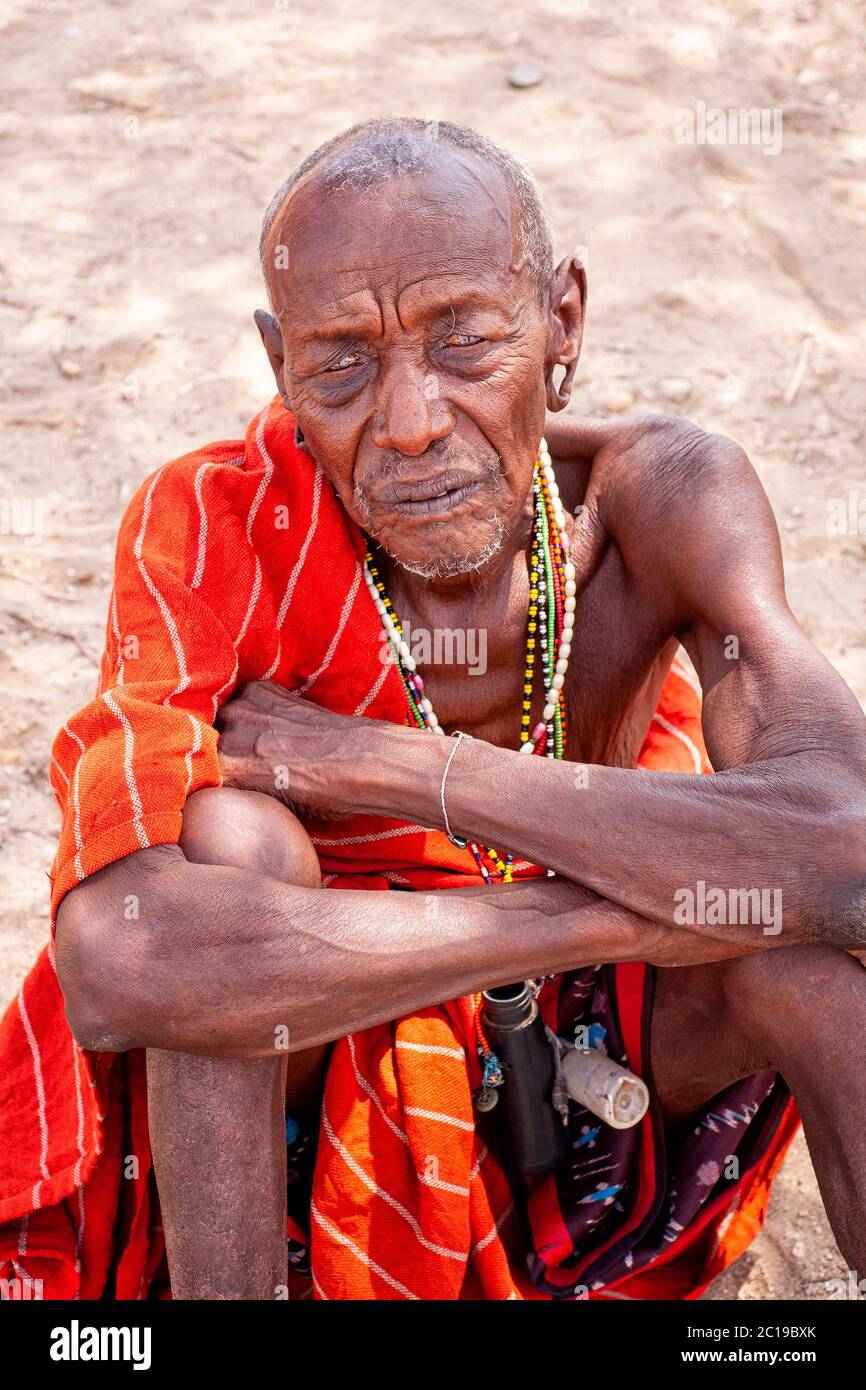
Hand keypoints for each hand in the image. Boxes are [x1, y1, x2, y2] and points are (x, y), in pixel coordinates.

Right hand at [216, 680, 367, 818]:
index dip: (204, 775)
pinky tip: (273, 722)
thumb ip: (241, 791)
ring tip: (261, 740)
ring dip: (236, 726)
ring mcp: (244, 706)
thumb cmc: (324, 795)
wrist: (361, 760)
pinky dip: (254, 708)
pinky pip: (244, 697)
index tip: (214, 778)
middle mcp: (227, 734)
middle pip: (206, 741)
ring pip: (223, 716)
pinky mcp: (261, 688)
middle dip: (217, 749)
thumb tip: (228, 788)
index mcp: (225, 769)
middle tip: (244, 760)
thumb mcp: (273, 807)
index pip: (196, 771)